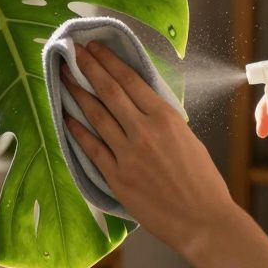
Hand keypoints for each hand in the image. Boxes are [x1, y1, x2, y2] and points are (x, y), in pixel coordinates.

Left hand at [60, 41, 236, 256]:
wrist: (203, 221)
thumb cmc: (202, 182)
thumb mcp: (188, 139)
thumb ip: (163, 121)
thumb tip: (142, 105)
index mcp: (166, 118)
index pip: (131, 80)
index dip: (109, 60)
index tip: (95, 47)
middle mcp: (145, 131)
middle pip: (109, 91)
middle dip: (88, 67)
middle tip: (72, 51)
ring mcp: (128, 154)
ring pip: (96, 116)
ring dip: (77, 93)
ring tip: (64, 77)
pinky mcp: (117, 178)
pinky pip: (91, 148)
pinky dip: (77, 130)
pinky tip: (66, 117)